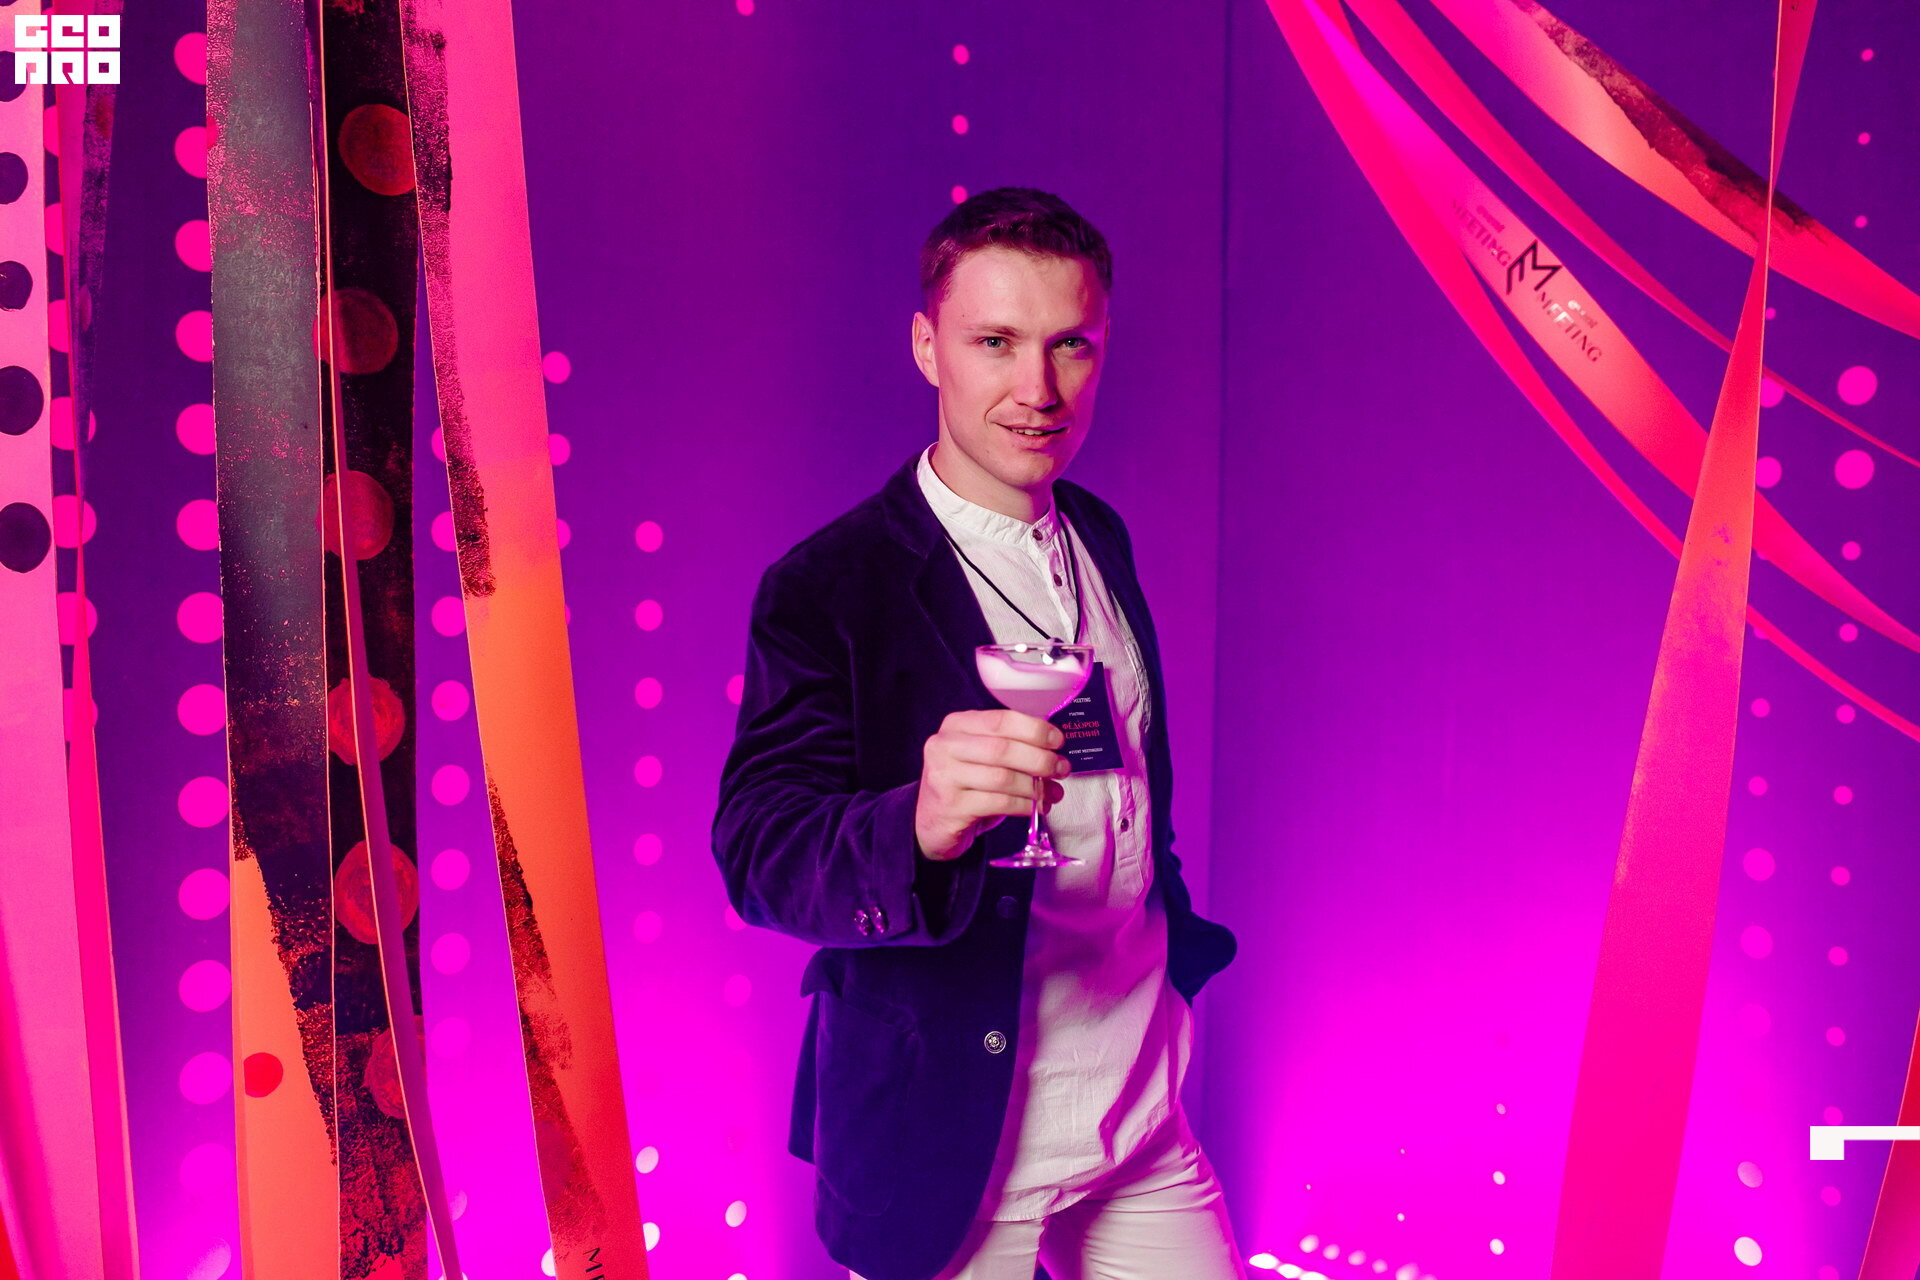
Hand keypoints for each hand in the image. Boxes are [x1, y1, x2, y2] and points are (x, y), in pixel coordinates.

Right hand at [914, 708, 1069, 860]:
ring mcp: (944, 777)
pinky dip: (1024, 805)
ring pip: (1003, 778)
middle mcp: (945, 747)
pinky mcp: (951, 806)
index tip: (1057, 740)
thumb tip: (1052, 747)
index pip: (1000, 720)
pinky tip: (1035, 807)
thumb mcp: (980, 756)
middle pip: (1003, 749)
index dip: (1034, 729)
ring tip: (1052, 792)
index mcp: (956, 725)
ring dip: (1036, 786)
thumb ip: (1008, 744)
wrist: (932, 821)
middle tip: (1060, 768)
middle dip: (1039, 759)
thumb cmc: (965, 785)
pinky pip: (999, 803)